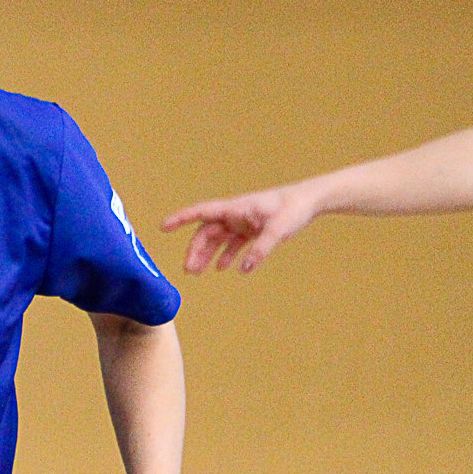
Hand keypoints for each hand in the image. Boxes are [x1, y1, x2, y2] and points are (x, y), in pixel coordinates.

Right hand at [160, 183, 317, 273]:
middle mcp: (234, 215)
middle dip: (195, 249)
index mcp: (234, 209)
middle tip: (189, 270)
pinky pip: (233, 244)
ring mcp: (242, 222)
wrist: (309, 201)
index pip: (201, 212)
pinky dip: (226, 255)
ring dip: (206, 255)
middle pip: (206, 232)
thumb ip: (260, 250)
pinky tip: (223, 267)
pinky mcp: (252, 229)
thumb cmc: (293, 208)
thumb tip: (242, 270)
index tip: (163, 227)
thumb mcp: (278, 229)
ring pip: (217, 239)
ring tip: (197, 272)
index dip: (181, 219)